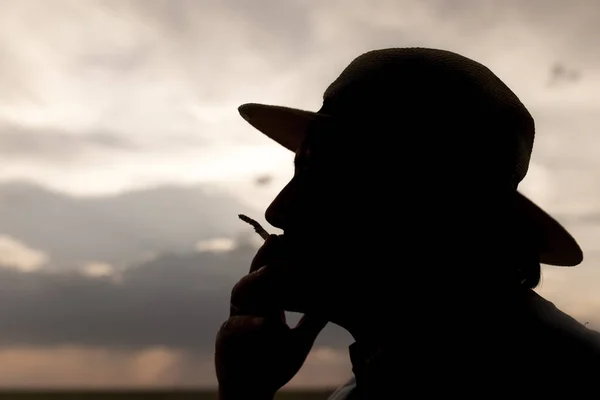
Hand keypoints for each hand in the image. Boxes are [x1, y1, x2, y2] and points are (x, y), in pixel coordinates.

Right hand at [215, 235, 327, 398]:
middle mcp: (250, 306)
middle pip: (254, 274)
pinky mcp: (226, 339)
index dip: (281, 257)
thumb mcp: (301, 339)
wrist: (253, 391)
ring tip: (270, 272)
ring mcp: (236, 319)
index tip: (296, 239)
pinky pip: (234, 326)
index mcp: (267, 303)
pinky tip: (265, 322)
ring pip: (240, 292)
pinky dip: (249, 323)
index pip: (272, 272)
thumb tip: (336, 301)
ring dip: (254, 280)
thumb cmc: (275, 362)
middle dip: (264, 256)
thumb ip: (314, 319)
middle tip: (277, 239)